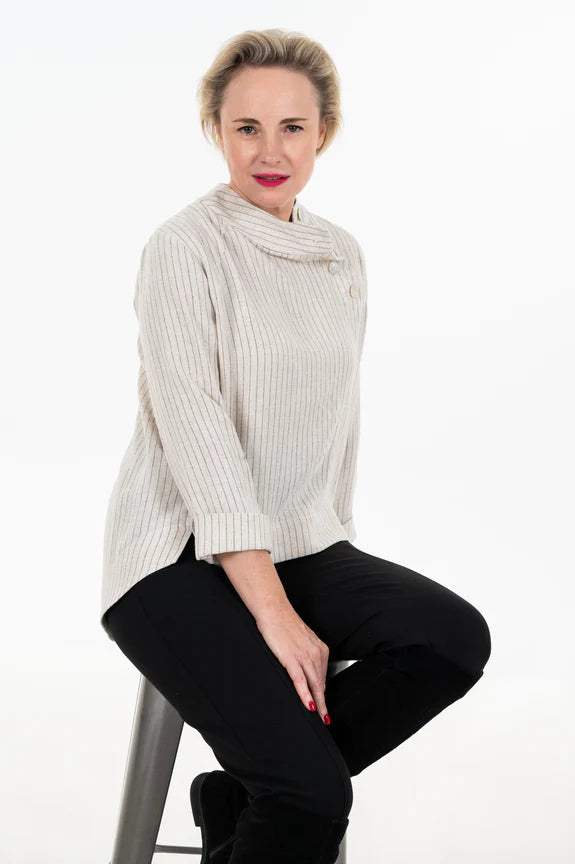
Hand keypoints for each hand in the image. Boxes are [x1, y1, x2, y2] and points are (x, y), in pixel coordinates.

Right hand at [255, 604, 330, 723]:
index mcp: (320, 649)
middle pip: (321, 683)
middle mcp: (316, 653)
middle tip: (325, 718)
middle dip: (324, 703)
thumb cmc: (284, 623)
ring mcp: (304, 656)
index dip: (323, 693)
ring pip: (314, 685)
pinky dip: (305, 694)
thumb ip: (306, 654)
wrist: (274, 610)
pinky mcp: (291, 658)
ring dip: (317, 703)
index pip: (322, 676)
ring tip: (319, 717)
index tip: (323, 705)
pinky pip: (300, 680)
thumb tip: (305, 670)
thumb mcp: (301, 640)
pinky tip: (308, 705)